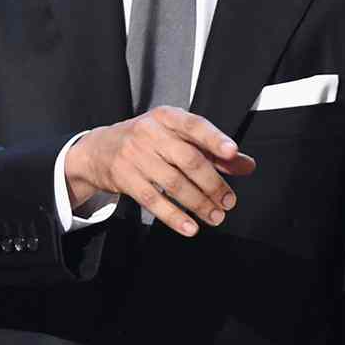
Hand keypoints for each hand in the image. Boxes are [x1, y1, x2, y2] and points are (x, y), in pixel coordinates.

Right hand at [63, 107, 254, 237]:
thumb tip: (246, 165)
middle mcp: (150, 133)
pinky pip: (153, 201)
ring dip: (198, 204)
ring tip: (215, 216)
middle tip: (228, 201)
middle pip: (188, 160)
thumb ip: (212, 150)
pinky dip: (174, 216)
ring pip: (174, 184)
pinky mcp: (125, 178)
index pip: (194, 125)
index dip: (214, 139)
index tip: (232, 152)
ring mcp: (135, 156)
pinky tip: (190, 227)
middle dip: (213, 184)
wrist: (98, 149)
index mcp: (167, 117)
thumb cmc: (146, 141)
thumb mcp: (176, 136)